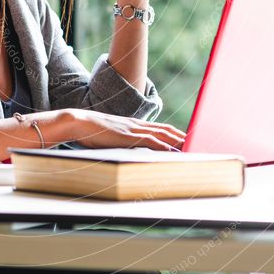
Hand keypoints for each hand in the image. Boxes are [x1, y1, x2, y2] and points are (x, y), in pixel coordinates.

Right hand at [66, 109, 184, 150]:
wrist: (78, 122)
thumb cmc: (89, 131)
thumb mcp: (108, 135)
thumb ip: (119, 140)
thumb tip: (124, 147)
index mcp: (132, 125)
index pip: (158, 128)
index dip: (173, 133)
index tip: (184, 138)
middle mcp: (136, 125)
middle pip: (165, 130)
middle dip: (181, 136)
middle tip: (195, 143)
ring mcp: (133, 130)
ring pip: (162, 134)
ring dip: (177, 141)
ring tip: (191, 146)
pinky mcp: (128, 136)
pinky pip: (151, 141)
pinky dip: (164, 146)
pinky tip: (172, 151)